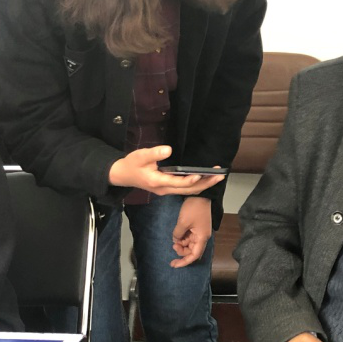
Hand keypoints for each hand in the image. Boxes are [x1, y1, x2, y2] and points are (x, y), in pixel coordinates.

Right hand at [108, 146, 223, 196]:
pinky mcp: (168, 188)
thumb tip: (168, 149)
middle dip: (205, 184)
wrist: (122, 175)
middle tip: (220, 176)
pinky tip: (205, 178)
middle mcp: (164, 189)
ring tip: (217, 177)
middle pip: (188, 190)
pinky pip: (185, 189)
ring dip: (203, 185)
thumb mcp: (140, 156)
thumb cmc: (132, 164)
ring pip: (188, 191)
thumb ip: (154, 153)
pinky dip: (197, 185)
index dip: (190, 180)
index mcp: (158, 182)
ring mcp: (166, 190)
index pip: (178, 183)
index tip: (201, 174)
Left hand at [170, 197, 212, 267]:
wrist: (200, 195)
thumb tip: (175, 240)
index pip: (194, 255)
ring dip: (181, 244)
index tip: (174, 265)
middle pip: (192, 251)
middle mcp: (202, 237)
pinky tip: (176, 235)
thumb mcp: (183, 223)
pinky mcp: (196, 227)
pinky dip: (182, 238)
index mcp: (202, 237)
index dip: (185, 262)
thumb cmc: (193, 209)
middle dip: (182, 252)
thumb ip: (178, 235)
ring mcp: (199, 232)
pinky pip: (189, 237)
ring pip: (190, 244)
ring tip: (174, 239)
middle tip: (173, 246)